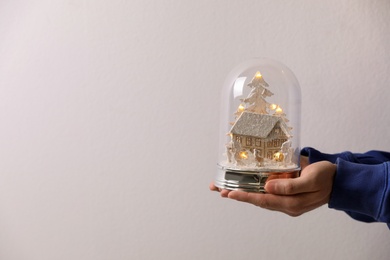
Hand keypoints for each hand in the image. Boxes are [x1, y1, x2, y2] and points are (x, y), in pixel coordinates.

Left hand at [210, 158, 335, 216]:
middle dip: (238, 195)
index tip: (230, 192)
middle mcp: (286, 204)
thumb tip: (267, 187)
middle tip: (219, 189)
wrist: (339, 181)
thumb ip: (290, 186)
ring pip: (260, 197)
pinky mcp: (286, 194)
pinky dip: (254, 189)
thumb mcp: (311, 179)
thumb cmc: (326, 177)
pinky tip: (245, 185)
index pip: (263, 200)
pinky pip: (267, 193)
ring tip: (225, 188)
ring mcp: (286, 201)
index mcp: (292, 203)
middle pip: (257, 200)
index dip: (245, 196)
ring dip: (243, 192)